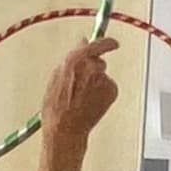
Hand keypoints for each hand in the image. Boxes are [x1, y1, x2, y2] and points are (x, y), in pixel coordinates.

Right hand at [39, 34, 118, 152]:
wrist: (65, 128)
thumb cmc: (56, 106)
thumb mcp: (56, 77)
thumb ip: (72, 58)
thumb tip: (83, 42)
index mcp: (75, 60)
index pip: (96, 44)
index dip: (106, 42)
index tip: (113, 43)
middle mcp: (92, 67)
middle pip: (99, 61)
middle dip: (93, 69)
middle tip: (82, 85)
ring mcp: (104, 79)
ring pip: (103, 75)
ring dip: (96, 82)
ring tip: (82, 98)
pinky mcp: (112, 91)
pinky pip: (109, 87)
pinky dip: (102, 93)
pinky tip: (90, 103)